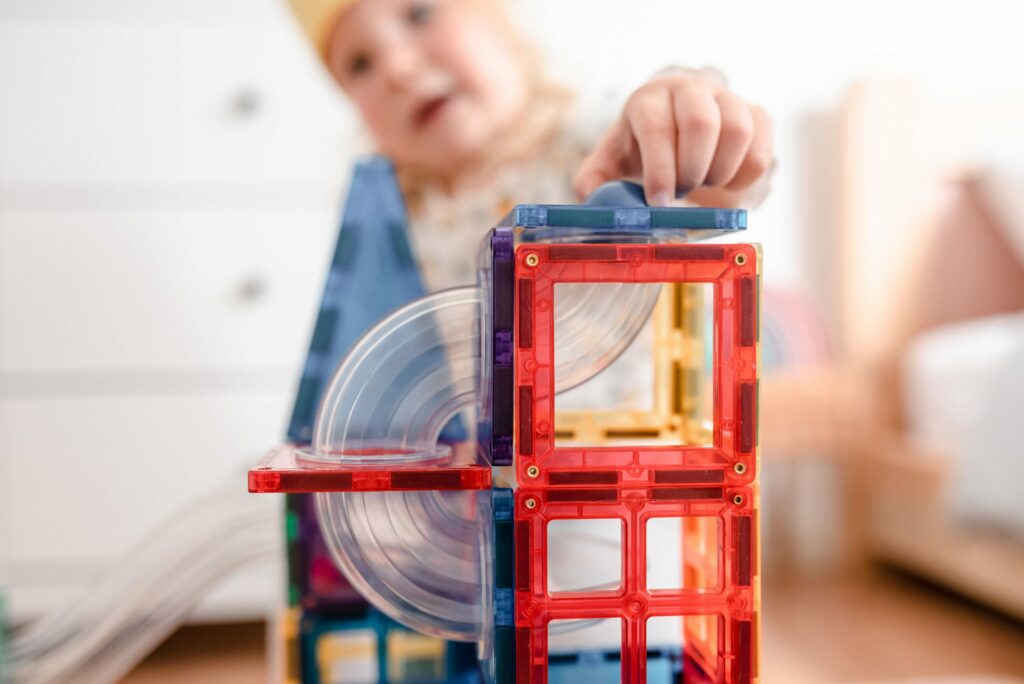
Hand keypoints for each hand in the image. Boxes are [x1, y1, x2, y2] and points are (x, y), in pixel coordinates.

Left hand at [573, 68, 771, 206]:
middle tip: (682, 192)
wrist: (680, 145)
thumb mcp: (612, 165)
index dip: (659, 169)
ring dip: (719, 173)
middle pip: (701, 122)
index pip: (657, 125)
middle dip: (691, 170)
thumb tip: (592, 195)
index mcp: (649, 98)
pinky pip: (761, 150)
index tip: (660, 202)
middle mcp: (690, 89)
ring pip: (738, 131)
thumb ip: (594, 181)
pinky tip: (725, 184)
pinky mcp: (757, 117)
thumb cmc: (642, 154)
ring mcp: (728, 99)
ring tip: (701, 184)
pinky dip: (743, 178)